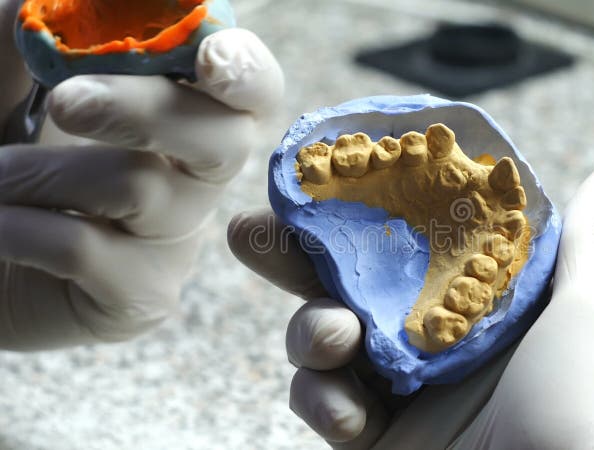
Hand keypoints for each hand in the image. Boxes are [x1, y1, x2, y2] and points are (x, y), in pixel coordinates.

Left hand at [0, 0, 283, 349]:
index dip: (248, 72)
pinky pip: (86, 249)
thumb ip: (32, 46)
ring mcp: (175, 242)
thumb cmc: (12, 165)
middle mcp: (198, 180)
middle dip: (148, 112)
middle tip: (67, 101)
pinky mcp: (142, 294)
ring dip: (41, 171)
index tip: (212, 57)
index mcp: (188, 117)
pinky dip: (20, 226)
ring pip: (141, 189)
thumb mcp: (17, 94)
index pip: (253, 92)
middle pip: (224, 142)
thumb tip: (35, 1)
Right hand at [229, 159, 593, 447]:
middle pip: (360, 279)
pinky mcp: (381, 440)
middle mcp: (448, 339)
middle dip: (304, 254)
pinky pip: (328, 403)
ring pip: (331, 338)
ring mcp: (412, 391)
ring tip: (329, 339)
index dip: (377, 203)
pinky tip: (346, 414)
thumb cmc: (589, 417)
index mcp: (494, 299)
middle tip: (256, 229)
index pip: (421, 233)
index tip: (333, 171)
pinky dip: (324, 401)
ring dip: (313, 331)